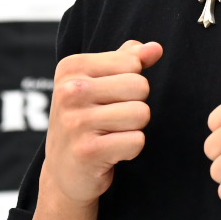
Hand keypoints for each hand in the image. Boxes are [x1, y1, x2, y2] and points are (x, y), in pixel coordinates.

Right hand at [44, 39, 162, 205]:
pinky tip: (110, 152)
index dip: (130, 82)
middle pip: (140, 86)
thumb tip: (156, 48)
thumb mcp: (99, 82)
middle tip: (112, 119)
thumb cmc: (86, 119)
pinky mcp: (88, 151)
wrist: (64, 171)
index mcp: (71, 67)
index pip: (132, 62)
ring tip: (111, 135)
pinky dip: (131, 149)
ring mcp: (76, 122)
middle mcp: (69, 91)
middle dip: (136, 105)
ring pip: (141, 113)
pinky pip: (137, 140)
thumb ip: (128, 59)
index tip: (107, 98)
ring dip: (134, 128)